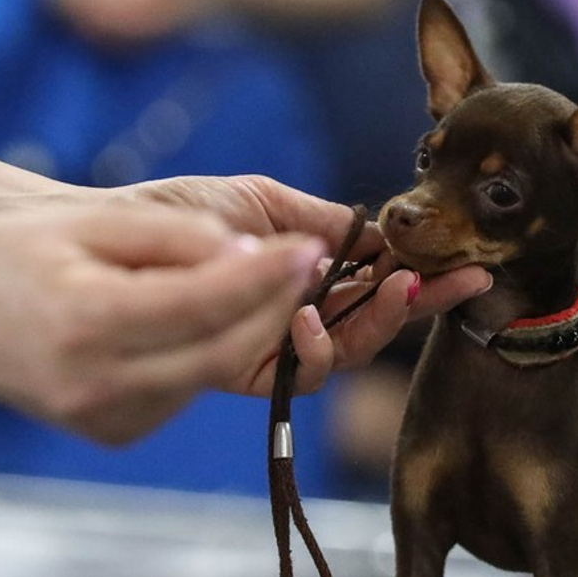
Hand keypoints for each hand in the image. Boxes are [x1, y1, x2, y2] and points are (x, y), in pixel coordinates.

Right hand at [0, 203, 327, 442]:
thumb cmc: (18, 257)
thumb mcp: (91, 223)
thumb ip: (176, 237)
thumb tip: (254, 255)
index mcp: (88, 324)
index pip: (204, 304)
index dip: (269, 276)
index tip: (313, 247)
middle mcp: (102, 385)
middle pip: (227, 350)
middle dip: (281, 305)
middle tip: (311, 260)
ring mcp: (114, 417)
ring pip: (218, 371)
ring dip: (257, 326)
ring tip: (269, 280)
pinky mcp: (125, 430)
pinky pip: (195, 388)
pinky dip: (218, 349)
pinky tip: (212, 316)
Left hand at [110, 174, 492, 391]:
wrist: (110, 238)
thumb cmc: (179, 211)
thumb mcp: (262, 202)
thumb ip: (323, 220)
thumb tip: (389, 229)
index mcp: (310, 272)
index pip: (381, 278)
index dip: (425, 273)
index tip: (467, 260)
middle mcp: (301, 312)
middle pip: (379, 318)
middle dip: (424, 300)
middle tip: (464, 278)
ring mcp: (276, 344)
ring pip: (350, 348)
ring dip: (380, 321)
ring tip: (397, 286)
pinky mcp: (248, 374)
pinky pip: (300, 374)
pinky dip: (315, 348)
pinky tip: (310, 317)